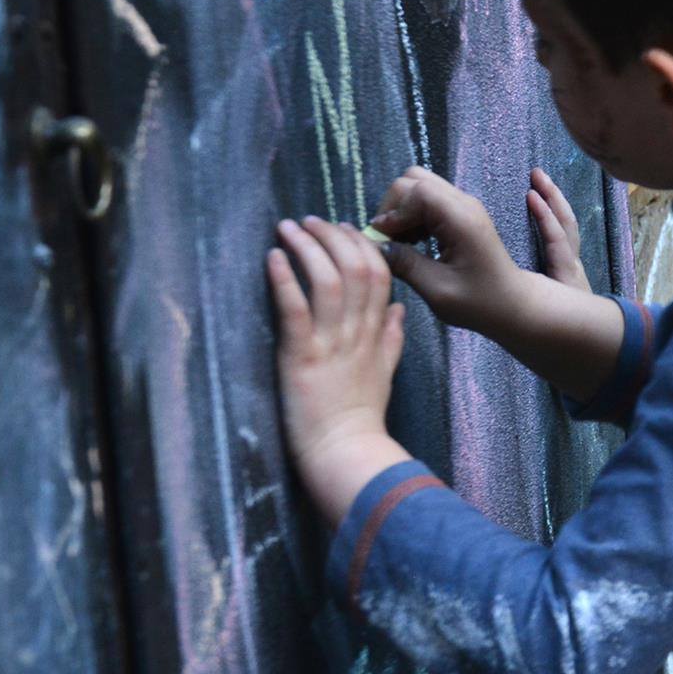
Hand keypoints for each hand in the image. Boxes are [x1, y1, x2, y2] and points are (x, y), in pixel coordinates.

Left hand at [268, 217, 406, 505]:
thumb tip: (398, 308)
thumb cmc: (360, 418)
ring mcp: (331, 343)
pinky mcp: (302, 357)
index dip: (362, 245)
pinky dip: (285, 279)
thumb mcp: (385, 372)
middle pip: (355, 267)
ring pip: (327, 280)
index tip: (342, 228)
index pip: (379, 274)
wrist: (346, 453)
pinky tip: (274, 257)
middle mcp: (357, 332)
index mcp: (377, 333)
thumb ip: (393, 337)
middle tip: (309, 220)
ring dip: (307, 248)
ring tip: (288, 228)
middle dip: (332, 236)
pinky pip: (295, 309)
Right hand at [371, 164, 626, 402]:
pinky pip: (428, 200)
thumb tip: (375, 247)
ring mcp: (464, 206)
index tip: (384, 242)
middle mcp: (464, 203)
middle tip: (389, 243)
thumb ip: (405, 264)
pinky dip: (413, 215)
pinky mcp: (462, 214)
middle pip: (414, 179)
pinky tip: (414, 244)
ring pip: (419, 186)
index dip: (392, 212)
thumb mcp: (437, 290)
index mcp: (461, 219)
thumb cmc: (481, 304)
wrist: (515, 305)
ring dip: (402, 210)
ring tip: (402, 245)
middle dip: (393, 206)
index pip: (414, 190)